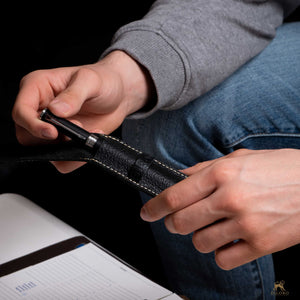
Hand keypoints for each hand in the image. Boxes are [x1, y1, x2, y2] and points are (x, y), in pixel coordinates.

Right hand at [12, 50, 153, 172]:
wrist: (120, 95)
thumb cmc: (103, 80)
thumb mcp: (90, 81)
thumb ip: (74, 95)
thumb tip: (55, 111)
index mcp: (37, 87)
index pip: (21, 111)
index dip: (32, 125)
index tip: (53, 132)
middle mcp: (40, 108)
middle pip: (26, 135)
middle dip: (50, 138)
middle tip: (77, 126)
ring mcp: (51, 127)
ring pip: (42, 150)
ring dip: (65, 146)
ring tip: (86, 129)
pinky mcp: (64, 141)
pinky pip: (62, 159)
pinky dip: (76, 156)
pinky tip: (91, 137)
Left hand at [140, 149, 299, 269]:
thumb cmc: (280, 168)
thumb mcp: (239, 158)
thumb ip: (205, 168)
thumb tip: (179, 177)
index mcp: (221, 174)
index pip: (175, 195)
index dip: (155, 206)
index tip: (147, 213)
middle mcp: (230, 198)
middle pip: (181, 222)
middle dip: (173, 223)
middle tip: (177, 221)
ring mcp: (245, 223)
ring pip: (200, 242)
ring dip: (198, 237)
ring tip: (210, 227)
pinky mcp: (260, 244)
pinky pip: (223, 258)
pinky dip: (219, 252)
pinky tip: (227, 239)